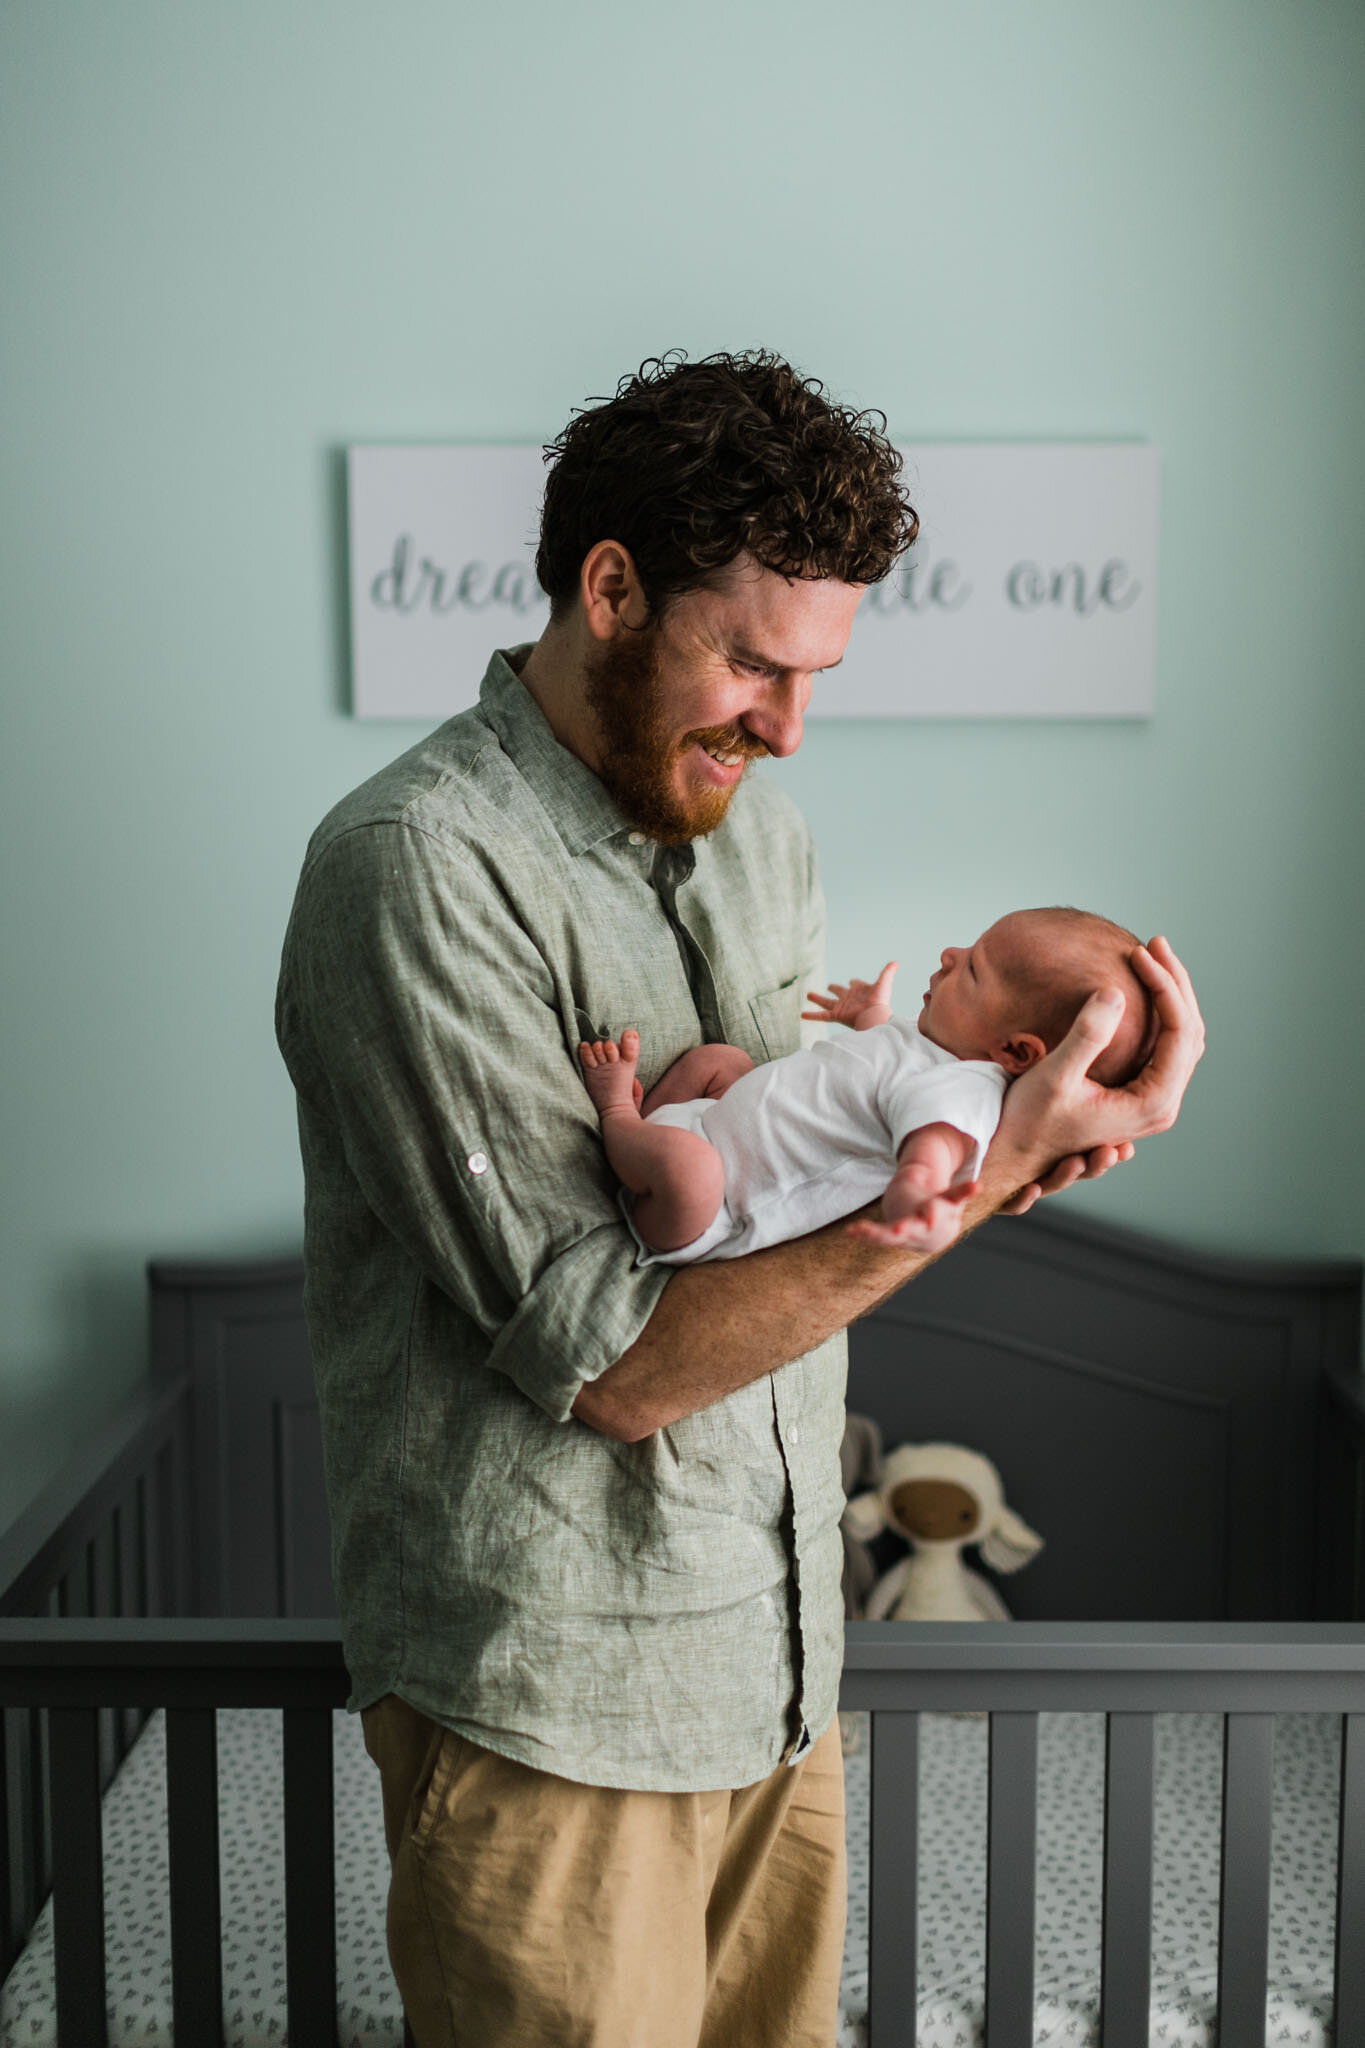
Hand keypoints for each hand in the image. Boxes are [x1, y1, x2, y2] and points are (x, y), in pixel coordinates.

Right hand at [802, 962, 897, 1029]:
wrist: (874, 1017)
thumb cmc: (879, 1001)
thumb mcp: (884, 983)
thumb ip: (888, 972)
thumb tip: (896, 962)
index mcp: (859, 990)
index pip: (855, 984)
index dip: (855, 982)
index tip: (852, 981)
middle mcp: (849, 998)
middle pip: (838, 992)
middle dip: (834, 988)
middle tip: (829, 986)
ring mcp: (841, 1007)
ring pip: (826, 1002)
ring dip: (817, 999)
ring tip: (808, 995)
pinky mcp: (836, 1015)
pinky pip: (821, 1016)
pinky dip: (812, 1016)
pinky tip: (802, 1015)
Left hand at [846, 1179, 976, 1253]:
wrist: (929, 1237)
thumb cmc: (940, 1212)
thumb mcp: (951, 1201)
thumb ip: (963, 1194)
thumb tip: (979, 1186)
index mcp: (938, 1215)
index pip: (939, 1209)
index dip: (938, 1209)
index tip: (940, 1208)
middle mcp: (920, 1228)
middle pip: (914, 1228)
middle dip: (907, 1228)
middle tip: (902, 1228)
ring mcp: (905, 1233)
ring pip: (889, 1236)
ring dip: (876, 1234)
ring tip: (859, 1230)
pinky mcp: (890, 1236)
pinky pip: (876, 1236)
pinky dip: (864, 1234)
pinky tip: (850, 1231)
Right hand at [990, 935, 1203, 1205]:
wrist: (1017, 1154)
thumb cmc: (1030, 1121)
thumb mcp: (1055, 1077)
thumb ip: (1087, 1036)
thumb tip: (1115, 992)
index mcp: (1151, 1102)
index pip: (1180, 1033)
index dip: (1164, 987)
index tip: (1138, 955)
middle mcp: (1161, 1103)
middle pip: (1190, 1031)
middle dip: (1174, 983)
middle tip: (1154, 944)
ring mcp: (1153, 1099)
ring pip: (1181, 1037)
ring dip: (1170, 994)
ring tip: (1152, 957)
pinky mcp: (1140, 1092)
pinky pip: (1165, 1045)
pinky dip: (1159, 1012)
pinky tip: (1143, 989)